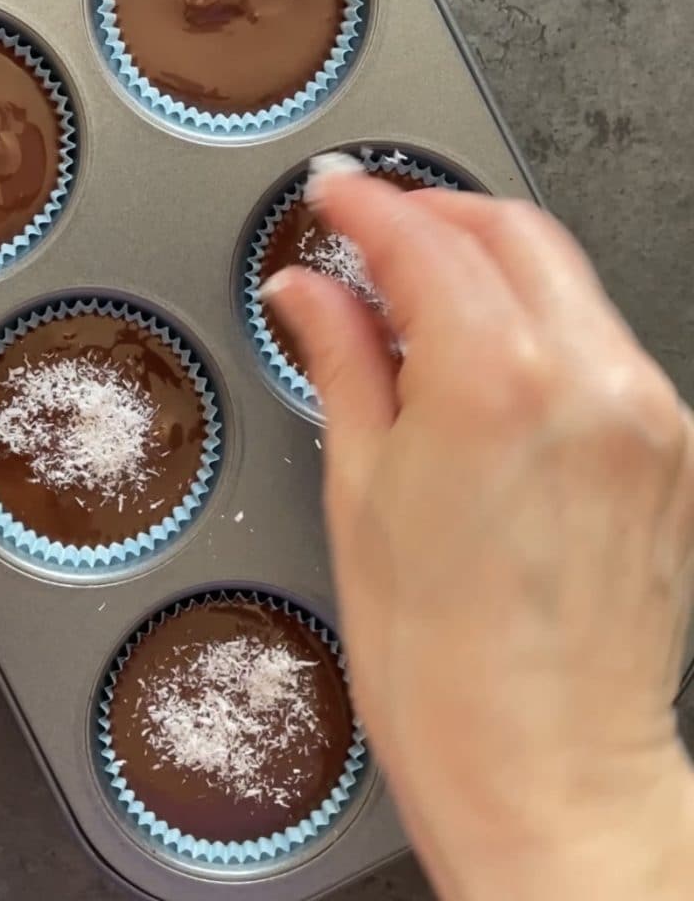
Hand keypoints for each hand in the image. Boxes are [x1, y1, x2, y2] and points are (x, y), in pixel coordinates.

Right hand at [264, 155, 693, 900]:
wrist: (546, 771)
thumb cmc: (439, 665)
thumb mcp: (358, 492)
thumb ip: (341, 363)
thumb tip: (307, 295)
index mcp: (492, 385)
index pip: (425, 242)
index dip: (368, 205)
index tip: (335, 194)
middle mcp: (587, 380)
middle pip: (510, 231)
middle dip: (433, 214)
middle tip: (369, 230)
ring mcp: (643, 412)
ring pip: (560, 277)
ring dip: (483, 262)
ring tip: (412, 298)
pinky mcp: (666, 447)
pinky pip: (594, 339)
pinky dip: (530, 319)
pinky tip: (478, 355)